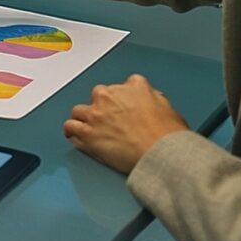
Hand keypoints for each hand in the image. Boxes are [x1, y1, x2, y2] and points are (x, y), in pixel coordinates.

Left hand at [66, 74, 188, 174]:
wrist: (162, 154)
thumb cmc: (169, 137)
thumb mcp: (170, 109)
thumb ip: (155, 99)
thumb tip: (151, 101)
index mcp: (134, 86)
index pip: (123, 86)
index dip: (123, 100)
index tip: (124, 108)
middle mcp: (111, 96)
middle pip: (99, 96)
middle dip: (104, 108)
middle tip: (111, 122)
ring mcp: (96, 113)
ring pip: (80, 111)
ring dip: (86, 119)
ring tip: (91, 129)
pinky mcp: (87, 132)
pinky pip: (70, 127)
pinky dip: (72, 132)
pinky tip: (76, 136)